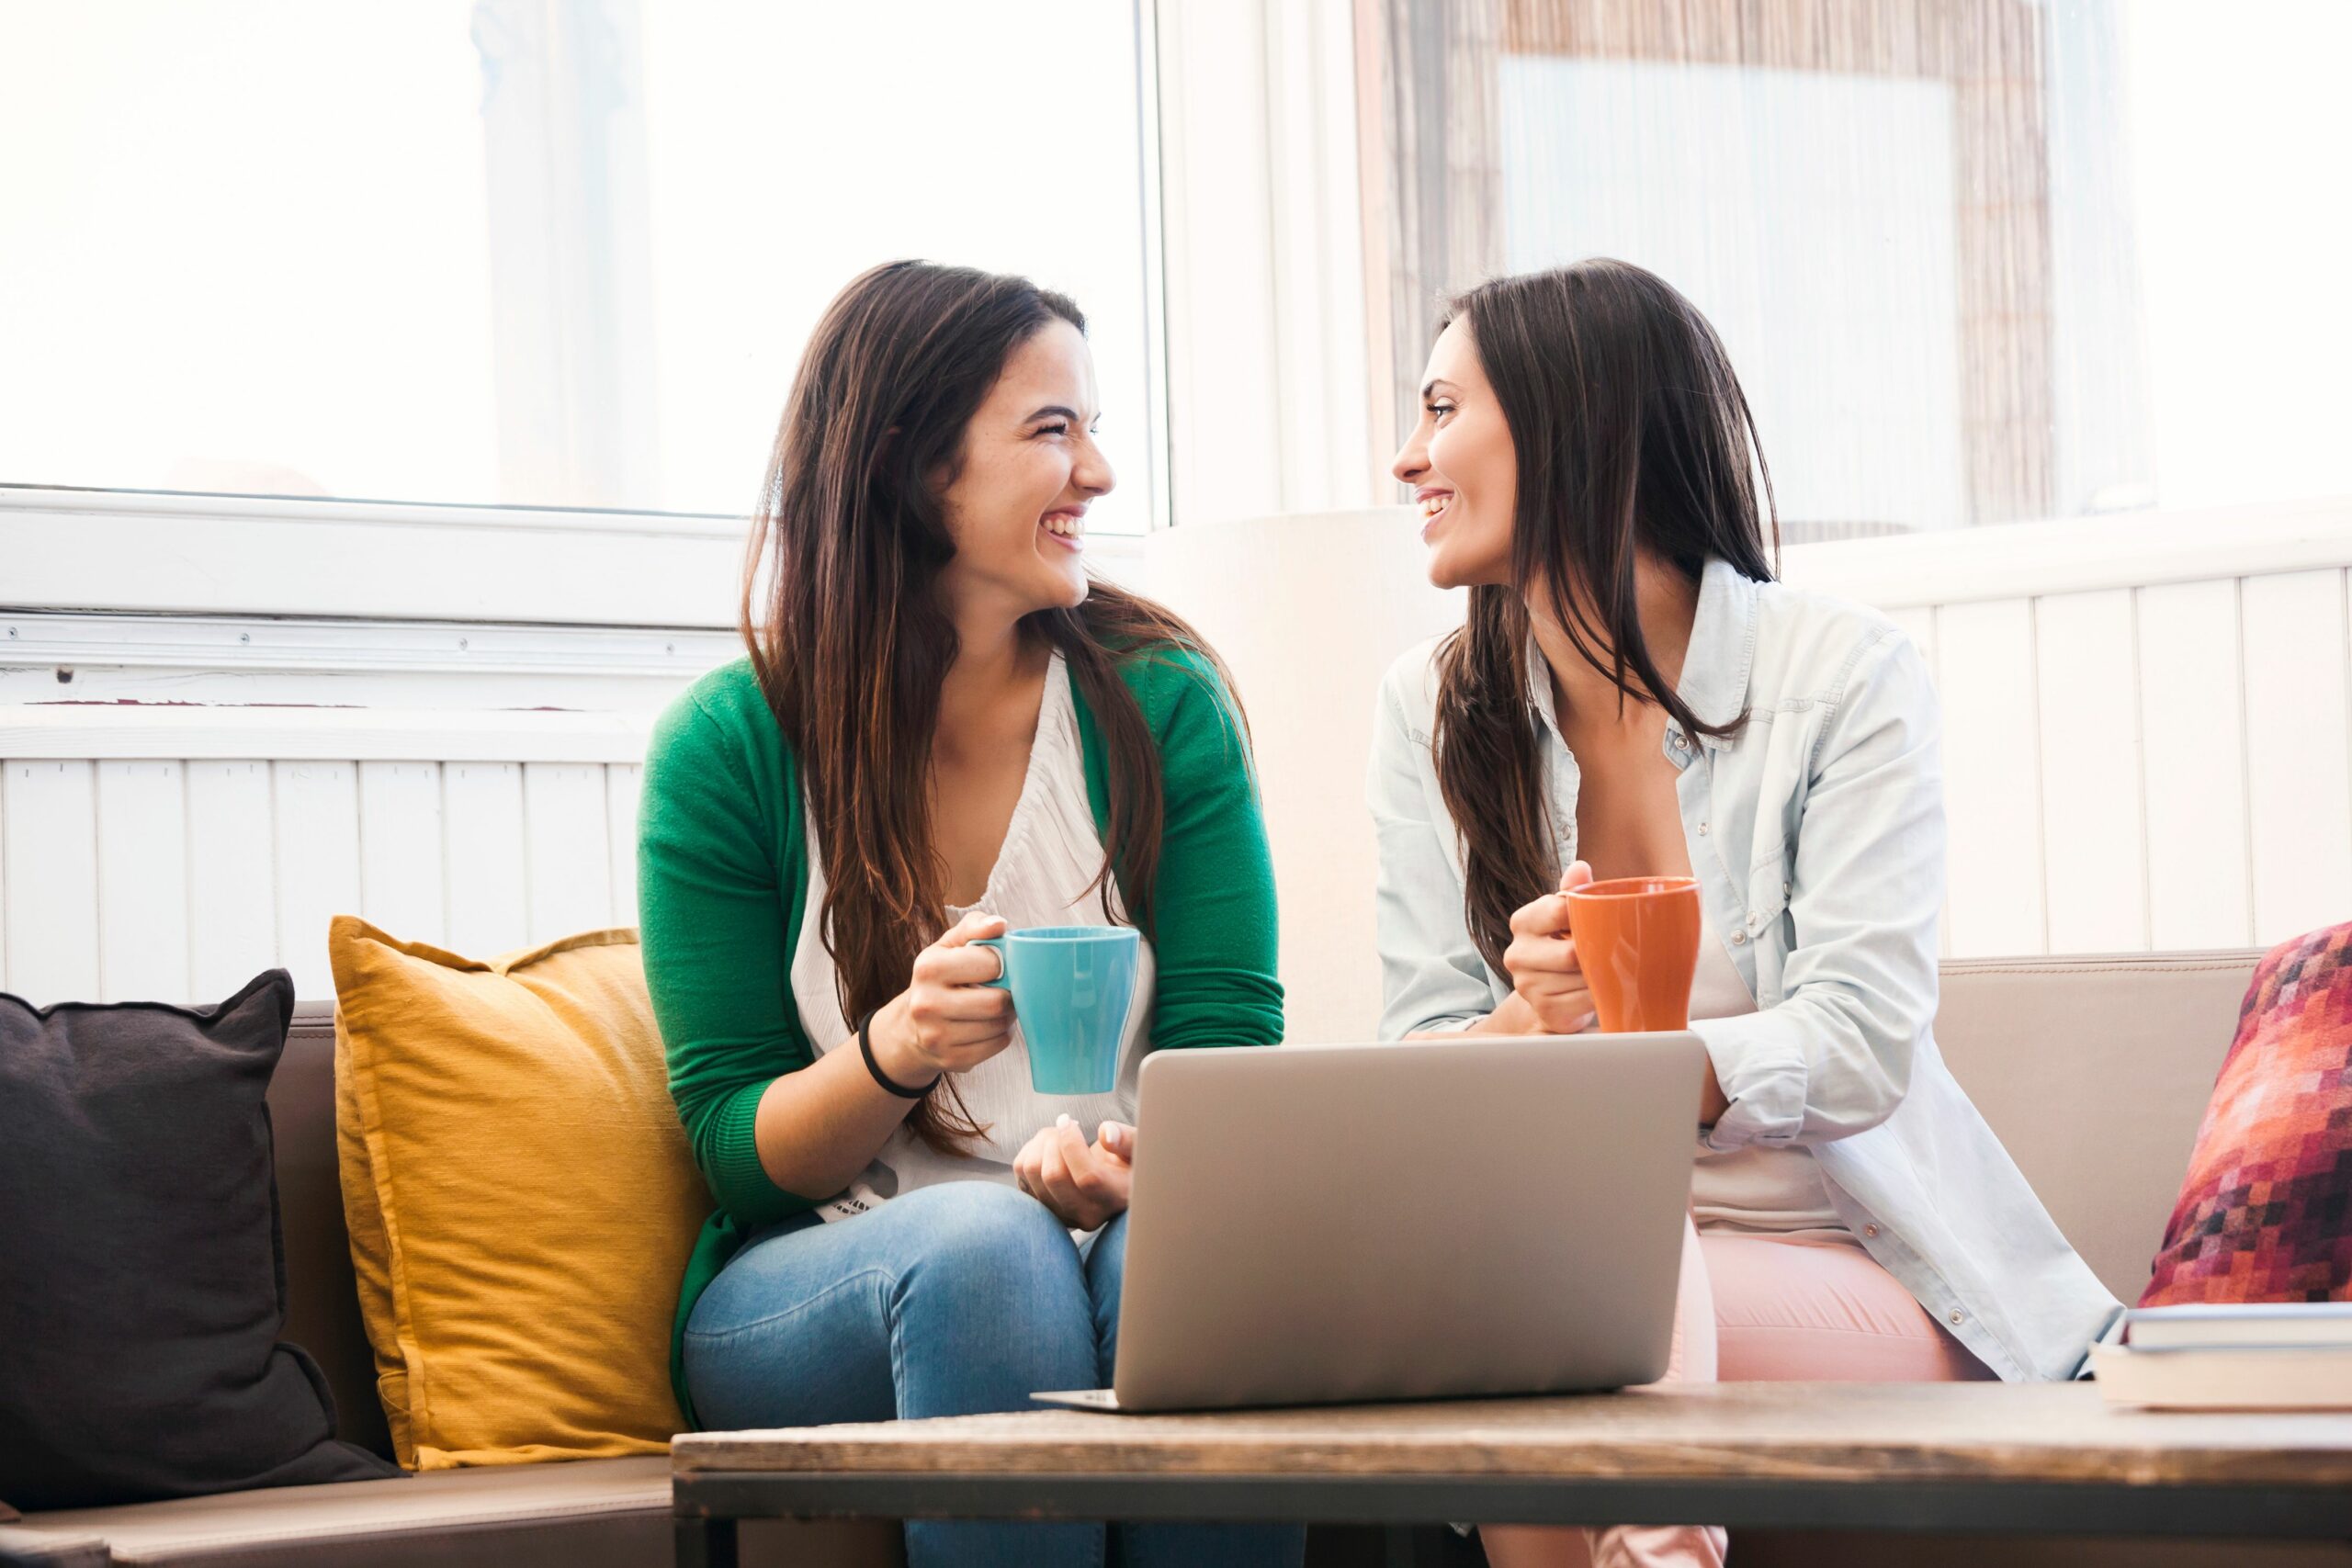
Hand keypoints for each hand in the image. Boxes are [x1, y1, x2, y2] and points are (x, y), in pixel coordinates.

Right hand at [867, 912, 1016, 1086]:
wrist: (910, 1026)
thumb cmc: (939, 978)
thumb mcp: (948, 946)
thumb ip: (974, 927)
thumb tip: (999, 925)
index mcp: (928, 968)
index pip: (991, 963)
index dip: (1002, 963)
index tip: (995, 966)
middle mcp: (927, 1004)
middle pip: (997, 1002)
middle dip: (1008, 994)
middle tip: (1004, 989)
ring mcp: (937, 1036)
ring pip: (1000, 1026)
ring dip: (1007, 1015)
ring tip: (996, 1006)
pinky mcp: (951, 1060)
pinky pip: (998, 1045)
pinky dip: (1001, 1034)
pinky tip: (988, 1025)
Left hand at [1013, 1115, 1133, 1230]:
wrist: (1114, 1183)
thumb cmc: (1128, 1160)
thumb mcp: (1139, 1147)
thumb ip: (1127, 1139)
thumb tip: (1105, 1133)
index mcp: (1115, 1198)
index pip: (1087, 1177)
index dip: (1072, 1144)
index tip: (1070, 1121)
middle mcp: (1087, 1213)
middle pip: (1053, 1176)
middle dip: (1053, 1139)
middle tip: (1065, 1124)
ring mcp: (1060, 1213)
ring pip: (1031, 1171)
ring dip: (1040, 1141)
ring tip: (1057, 1134)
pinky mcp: (1041, 1206)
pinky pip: (1020, 1173)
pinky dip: (1029, 1150)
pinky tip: (1048, 1147)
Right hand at [1502, 860, 1597, 1033]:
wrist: (1552, 996)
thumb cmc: (1563, 947)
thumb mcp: (1566, 917)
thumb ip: (1573, 891)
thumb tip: (1581, 867)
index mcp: (1522, 922)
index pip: (1560, 910)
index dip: (1587, 915)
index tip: (1602, 919)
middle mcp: (1517, 953)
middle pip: (1571, 952)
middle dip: (1596, 953)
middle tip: (1614, 950)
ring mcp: (1526, 984)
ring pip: (1580, 978)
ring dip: (1601, 975)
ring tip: (1607, 970)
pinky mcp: (1542, 1008)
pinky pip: (1583, 1001)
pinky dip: (1599, 995)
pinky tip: (1602, 989)